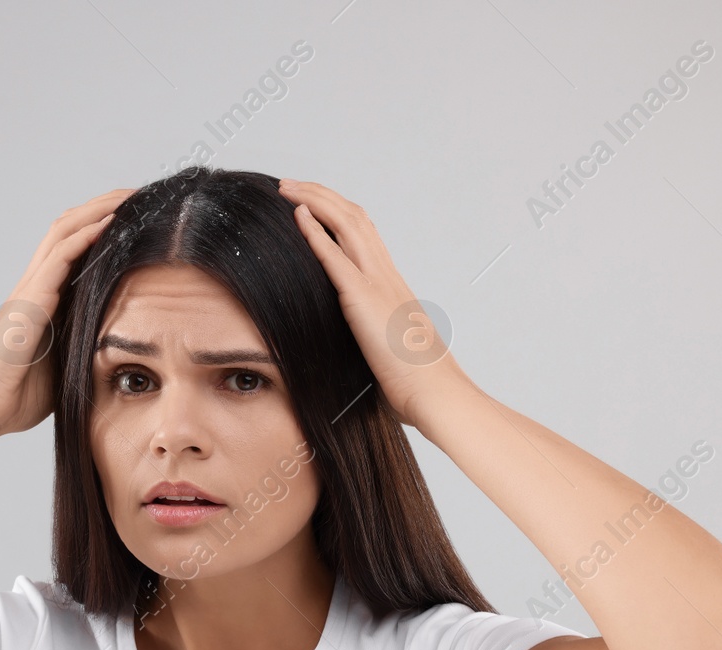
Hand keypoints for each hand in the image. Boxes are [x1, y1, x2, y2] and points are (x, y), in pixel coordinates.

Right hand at [0, 187, 135, 436]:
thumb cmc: (15, 398)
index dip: (100, 228)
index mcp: (43, 301)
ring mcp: (30, 290)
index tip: (133, 218)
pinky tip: (109, 223)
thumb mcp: (63, 369)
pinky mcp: (30, 300)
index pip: (72, 250)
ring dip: (98, 210)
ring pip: (64, 233)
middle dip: (103, 207)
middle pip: (68, 230)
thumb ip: (81, 352)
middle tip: (137, 194)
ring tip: (129, 196)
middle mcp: (35, 287)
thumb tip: (112, 356)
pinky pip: (59, 258)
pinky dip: (85, 236)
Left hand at [276, 178, 464, 427]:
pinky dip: (314, 232)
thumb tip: (367, 347)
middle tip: (291, 184)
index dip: (337, 212)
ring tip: (286, 187)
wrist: (435, 392)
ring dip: (314, 200)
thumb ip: (376, 336)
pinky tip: (297, 215)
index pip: (364, 233)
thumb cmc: (416, 380)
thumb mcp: (391, 348)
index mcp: (391, 285)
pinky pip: (335, 256)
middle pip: (353, 217)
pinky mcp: (363, 298)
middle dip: (320, 194)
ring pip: (346, 224)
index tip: (313, 203)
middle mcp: (386, 274)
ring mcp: (377, 283)